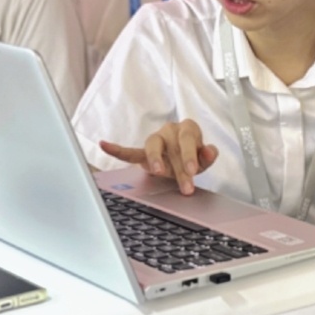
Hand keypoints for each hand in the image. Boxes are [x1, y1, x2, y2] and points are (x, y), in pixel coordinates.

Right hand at [100, 119, 218, 194]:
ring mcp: (156, 139)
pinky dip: (117, 149)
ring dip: (156, 159)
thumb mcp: (204, 158)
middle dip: (179, 168)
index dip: (190, 154)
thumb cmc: (192, 156)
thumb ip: (209, 155)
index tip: (192, 171)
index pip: (188, 139)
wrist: (181, 159)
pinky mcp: (143, 151)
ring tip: (158, 171)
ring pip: (152, 145)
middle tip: (186, 186)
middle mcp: (171, 130)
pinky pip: (130, 151)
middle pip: (172, 147)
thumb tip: (210, 151)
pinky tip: (104, 145)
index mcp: (188, 128)